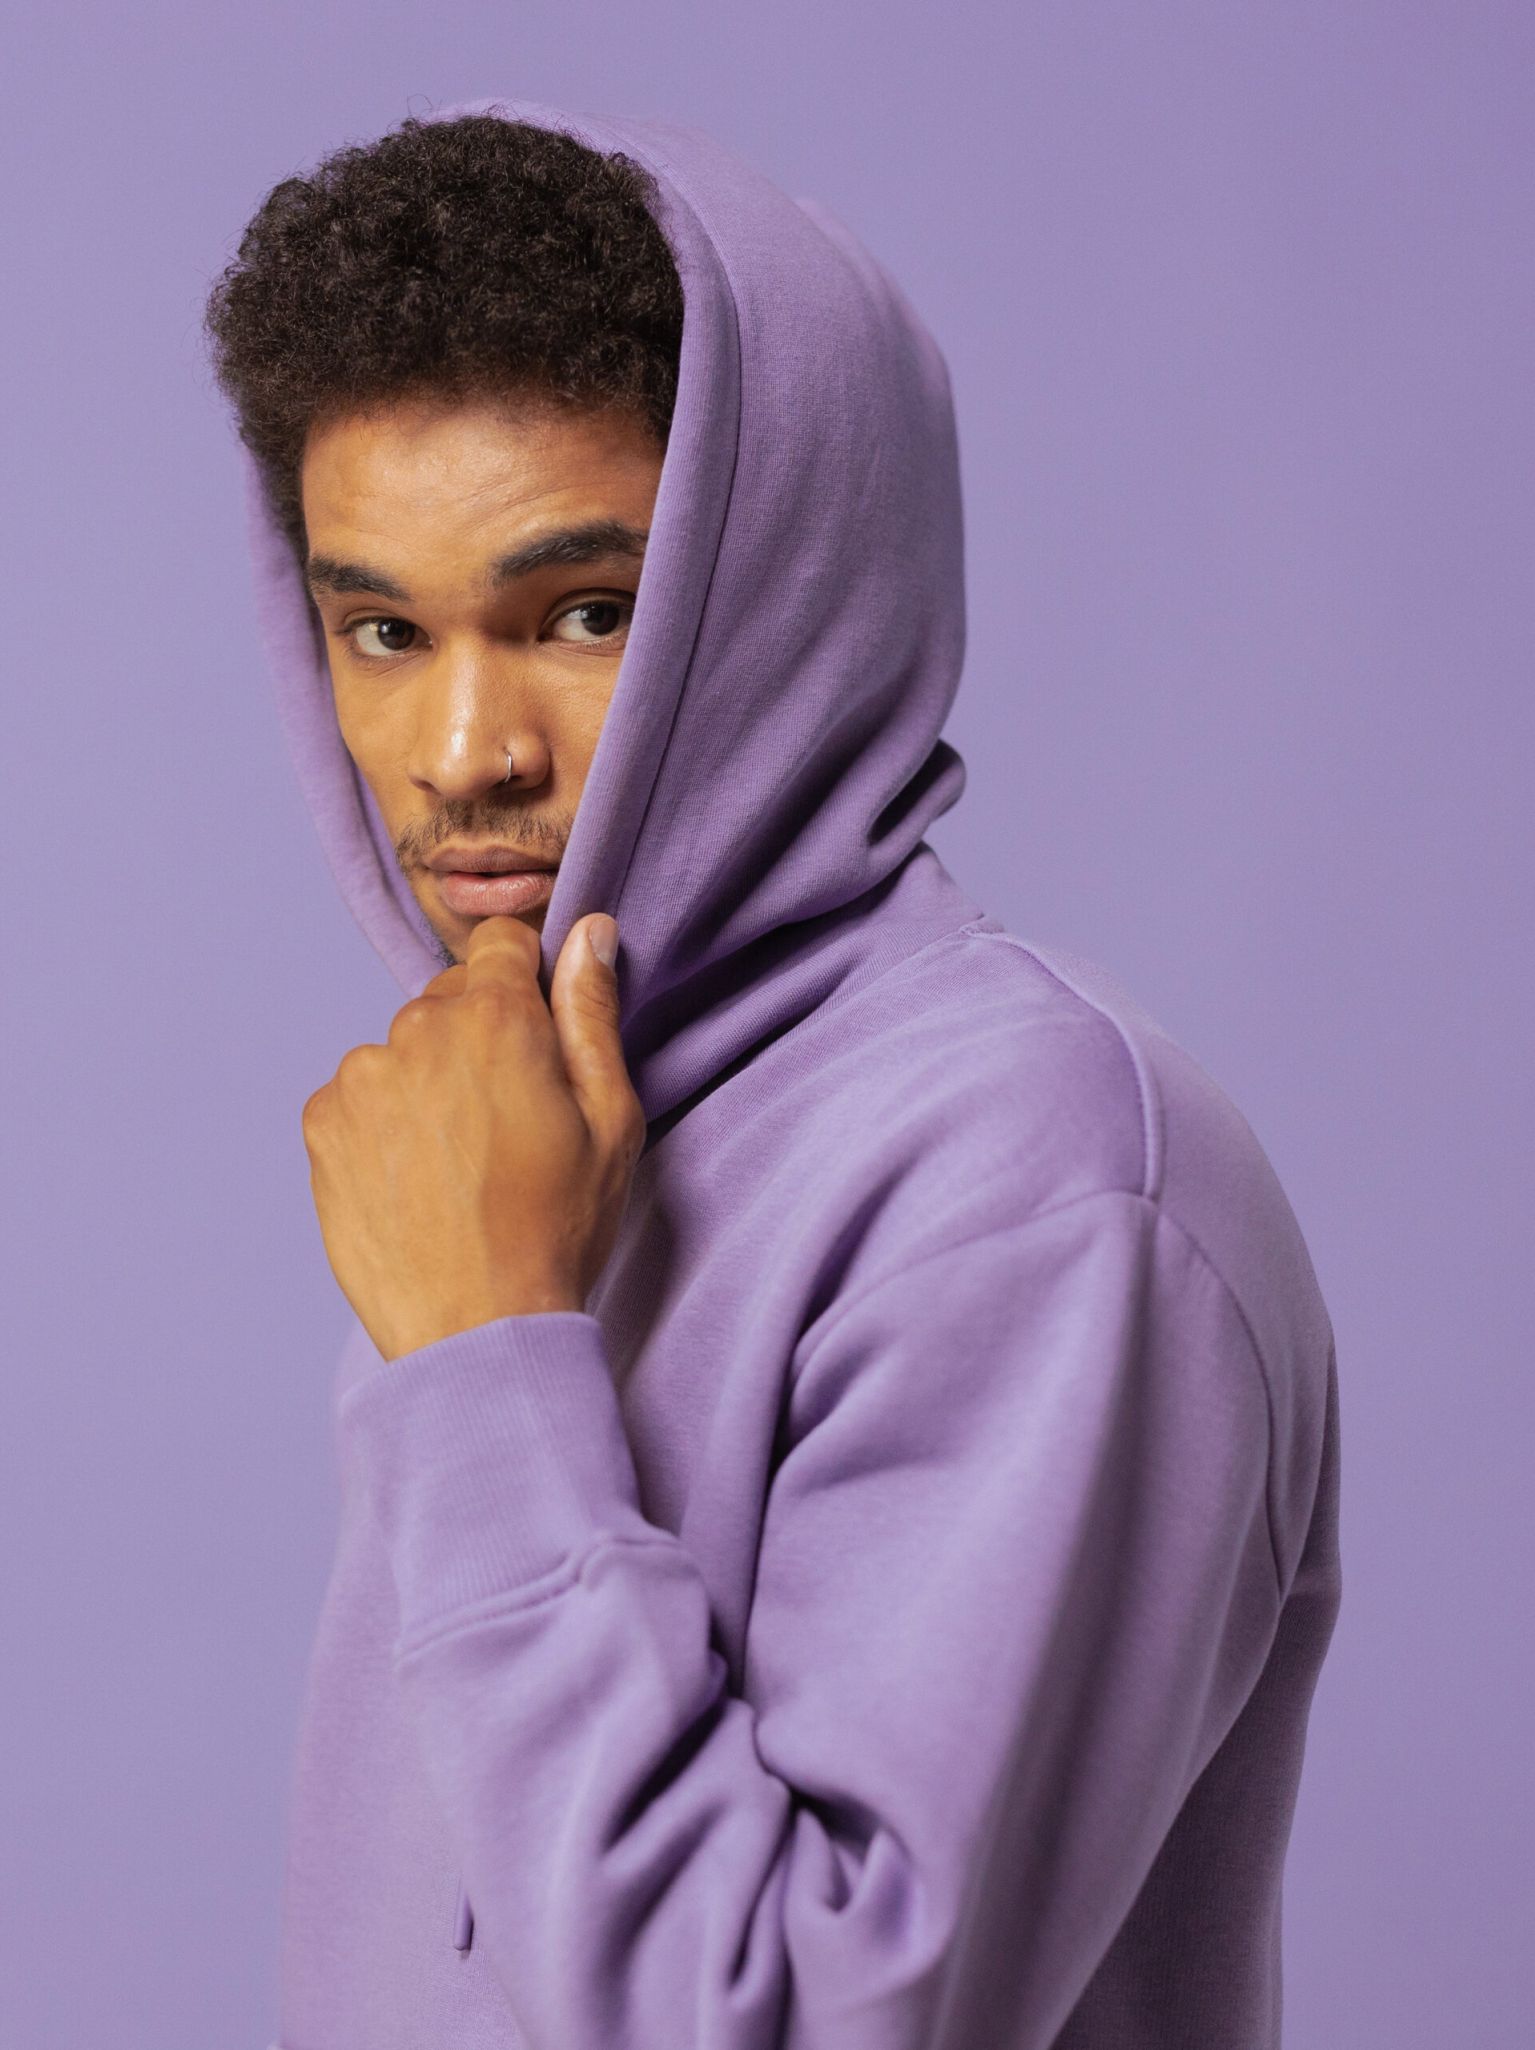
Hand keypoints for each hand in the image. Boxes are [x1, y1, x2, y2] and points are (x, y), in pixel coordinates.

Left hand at [300, 913, 643, 1362]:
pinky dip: (383, 1124)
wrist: (476, 1329)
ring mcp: (360, 1077)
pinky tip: (417, 1180)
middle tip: (507, 1123)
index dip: (525, 983)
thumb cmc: (557, 1228)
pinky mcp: (321, 1124)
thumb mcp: (610, 1120)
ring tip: (459, 1163)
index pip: (502, 945)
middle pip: (450, 1000)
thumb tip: (588, 932)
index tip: (536, 1037)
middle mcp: (417, 1030)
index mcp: (498, 1019)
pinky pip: (357, 1096)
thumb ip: (592, 1013)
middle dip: (479, 1040)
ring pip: (402, 1050)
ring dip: (426, 1083)